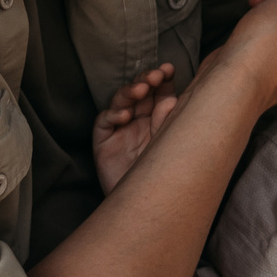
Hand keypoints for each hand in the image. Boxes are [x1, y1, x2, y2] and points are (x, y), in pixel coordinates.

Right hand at [91, 64, 177, 191]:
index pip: (160, 92)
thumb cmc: (163, 175)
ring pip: (121, 102)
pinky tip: (124, 116)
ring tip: (140, 90)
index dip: (162, 79)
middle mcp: (139, 119)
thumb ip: (168, 122)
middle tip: (155, 76)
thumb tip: (172, 99)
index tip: (169, 69)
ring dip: (129, 93)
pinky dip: (113, 116)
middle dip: (146, 81)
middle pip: (140, 93)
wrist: (144, 207)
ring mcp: (120, 129)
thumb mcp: (169, 144)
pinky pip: (104, 123)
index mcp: (158, 117)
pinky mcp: (104, 141)